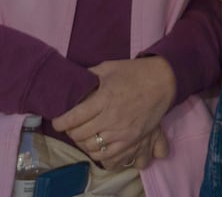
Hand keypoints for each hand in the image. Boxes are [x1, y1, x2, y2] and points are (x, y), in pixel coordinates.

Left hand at [51, 57, 175, 169]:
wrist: (163, 81)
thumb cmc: (135, 72)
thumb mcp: (109, 67)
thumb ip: (89, 74)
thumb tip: (73, 79)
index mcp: (104, 98)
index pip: (73, 118)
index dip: (60, 123)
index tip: (57, 122)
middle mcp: (111, 117)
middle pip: (80, 134)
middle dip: (70, 132)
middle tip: (70, 128)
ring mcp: (122, 131)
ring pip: (92, 147)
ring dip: (83, 143)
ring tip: (83, 136)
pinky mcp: (132, 139)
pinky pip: (108, 155)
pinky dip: (98, 152)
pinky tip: (97, 144)